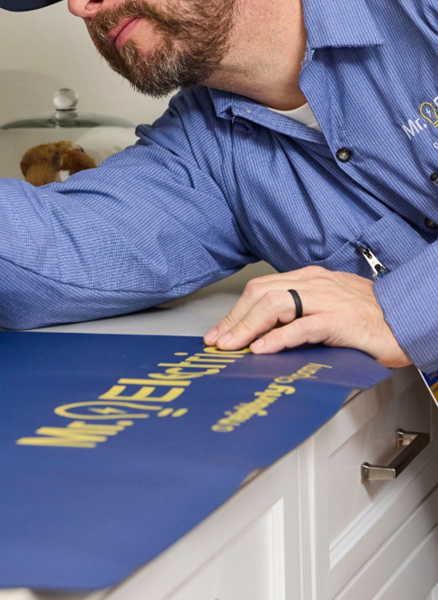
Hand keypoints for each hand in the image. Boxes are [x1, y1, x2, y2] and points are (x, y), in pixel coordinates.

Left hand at [204, 266, 410, 367]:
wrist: (410, 317)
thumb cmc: (372, 317)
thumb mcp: (329, 307)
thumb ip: (301, 313)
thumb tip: (266, 330)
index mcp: (310, 279)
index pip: (261, 289)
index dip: (237, 311)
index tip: (221, 331)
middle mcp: (314, 284)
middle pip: (261, 294)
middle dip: (234, 319)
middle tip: (218, 341)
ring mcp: (326, 300)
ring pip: (275, 305)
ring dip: (248, 327)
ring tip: (233, 346)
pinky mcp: (339, 320)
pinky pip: (302, 326)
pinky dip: (278, 338)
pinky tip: (262, 349)